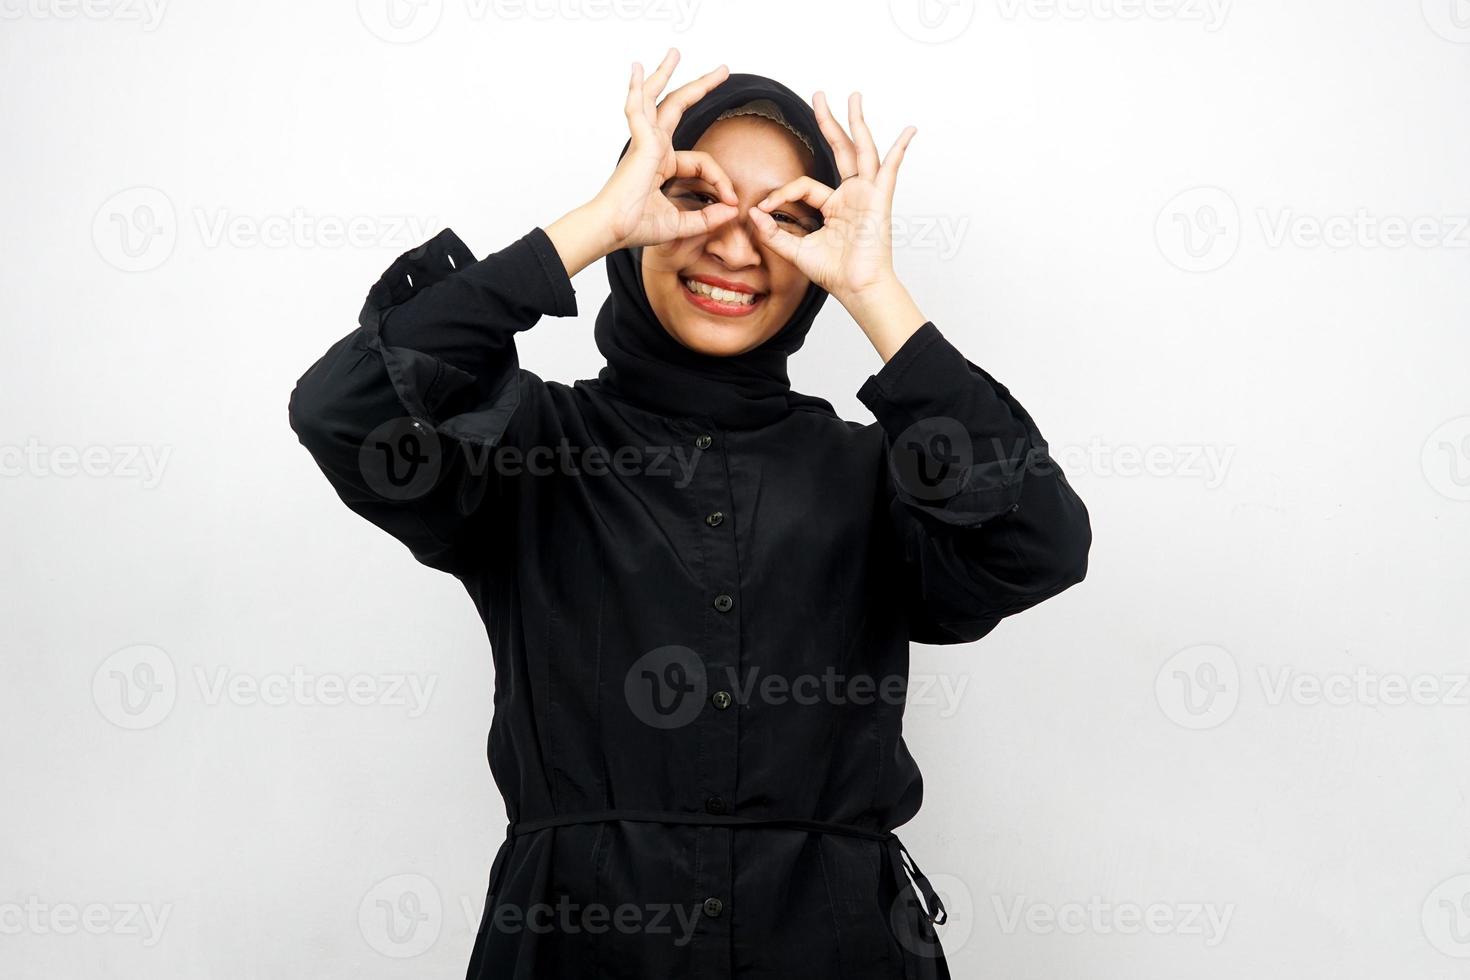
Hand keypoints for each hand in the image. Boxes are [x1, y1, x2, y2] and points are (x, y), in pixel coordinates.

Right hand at [591, 48, 740, 250]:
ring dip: (665, 75)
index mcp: (661, 164)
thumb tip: (732, 210)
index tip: (732, 201)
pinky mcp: (640, 143)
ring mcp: (645, 142)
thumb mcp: (681, 223)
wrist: (613, 229)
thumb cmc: (636, 227)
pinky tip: (638, 70)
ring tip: (675, 52)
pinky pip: (638, 109)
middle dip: (700, 87)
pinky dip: (637, 89)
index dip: (721, 180)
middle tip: (721, 70)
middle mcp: (653, 148)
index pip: (702, 162)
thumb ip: (707, 218)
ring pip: (658, 99)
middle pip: (677, 108)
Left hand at [748, 91, 916, 305]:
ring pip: (862, 150)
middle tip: (819, 96)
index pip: (805, 185)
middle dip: (829, 121)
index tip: (764, 208)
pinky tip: (909, 130)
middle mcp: (852, 195)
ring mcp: (868, 195)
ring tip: (854, 96)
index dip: (782, 193)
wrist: (857, 288)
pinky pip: (891, 170)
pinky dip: (900, 149)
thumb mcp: (796, 251)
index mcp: (835, 206)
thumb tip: (753, 214)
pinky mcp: (880, 200)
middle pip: (840, 149)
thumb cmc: (834, 273)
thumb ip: (774, 234)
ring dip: (857, 122)